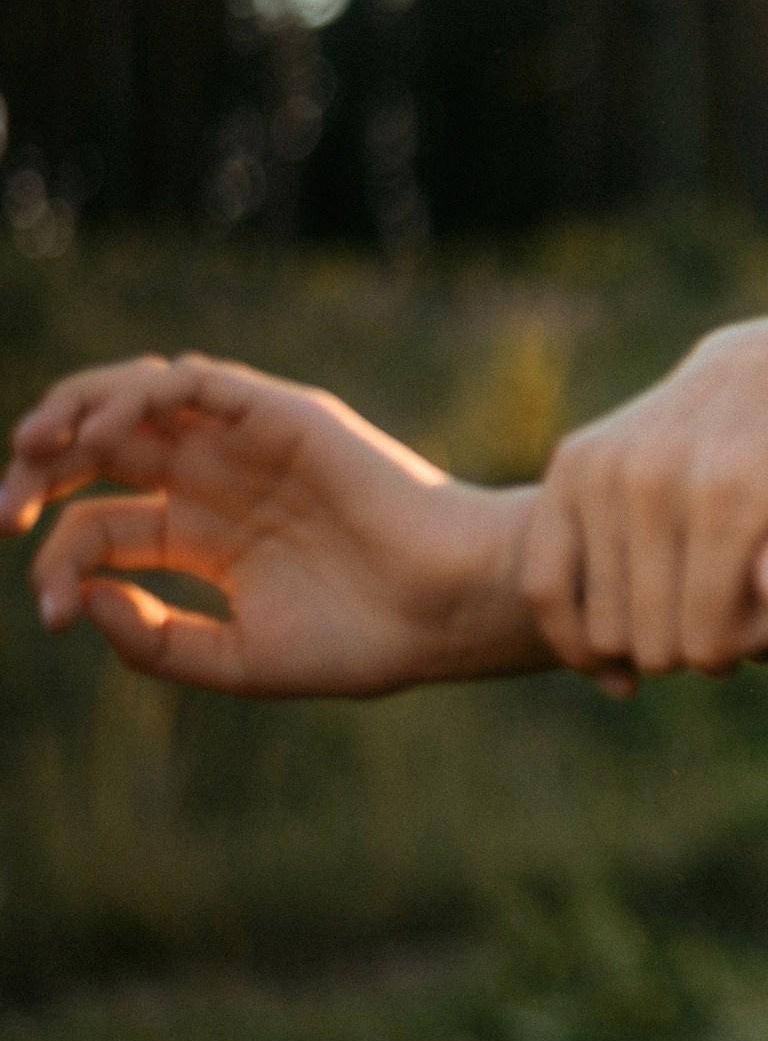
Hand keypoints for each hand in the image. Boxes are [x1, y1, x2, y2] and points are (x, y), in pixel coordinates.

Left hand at [1, 354, 545, 695]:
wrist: (451, 606)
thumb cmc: (368, 640)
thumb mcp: (239, 660)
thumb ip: (158, 640)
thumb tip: (84, 599)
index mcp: (211, 540)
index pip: (103, 528)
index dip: (58, 563)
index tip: (53, 616)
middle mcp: (222, 482)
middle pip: (103, 451)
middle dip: (36, 473)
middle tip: (2, 512)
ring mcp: (250, 443)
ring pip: (136, 398)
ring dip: (71, 412)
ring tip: (31, 449)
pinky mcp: (282, 415)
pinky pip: (192, 379)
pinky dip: (135, 393)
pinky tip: (100, 434)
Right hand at [521, 317, 767, 693]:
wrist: (765, 369)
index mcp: (726, 491)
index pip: (707, 631)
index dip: (729, 655)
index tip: (748, 647)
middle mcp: (654, 477)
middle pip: (652, 638)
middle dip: (688, 652)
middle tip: (717, 632)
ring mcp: (603, 468)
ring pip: (600, 624)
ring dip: (638, 646)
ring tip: (679, 622)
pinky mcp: (571, 464)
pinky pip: (542, 581)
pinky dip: (570, 634)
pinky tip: (606, 660)